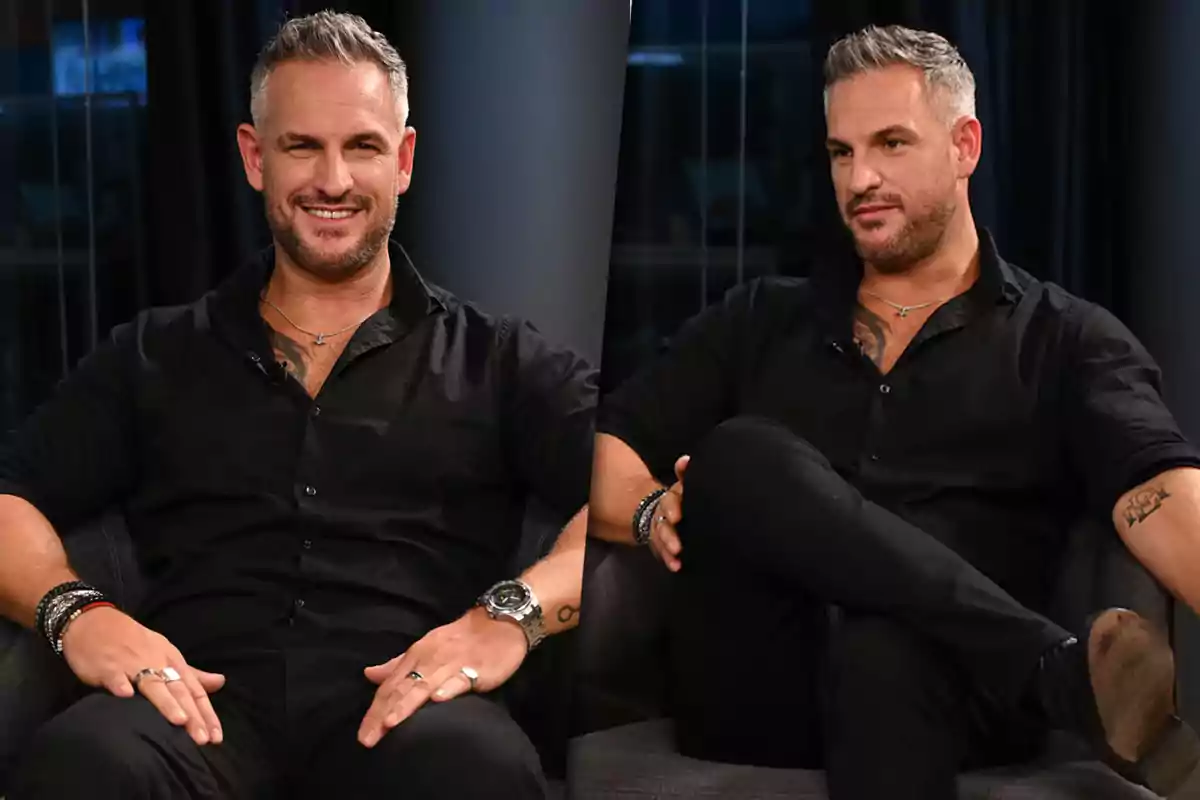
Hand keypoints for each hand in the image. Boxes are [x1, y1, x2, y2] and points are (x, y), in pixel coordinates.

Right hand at [61, 606, 224, 745]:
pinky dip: (120, 685)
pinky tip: (126, 696)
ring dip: (166, 702)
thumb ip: (191, 673)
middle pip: (179, 691)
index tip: (217, 737)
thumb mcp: (166, 653)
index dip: (207, 713)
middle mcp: (157, 662)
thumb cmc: (133, 641)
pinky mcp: (107, 666)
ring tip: (180, 720)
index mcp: (172, 661)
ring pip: (153, 684)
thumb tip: (220, 682)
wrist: (94, 622)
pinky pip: (115, 676)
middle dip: (192, 715)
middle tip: (203, 738)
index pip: (194, 690)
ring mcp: (132, 664)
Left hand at [357, 606, 528, 746]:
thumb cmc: (459, 639)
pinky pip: (460, 679)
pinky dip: (449, 688)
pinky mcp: (476, 668)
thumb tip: (369, 674)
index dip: (374, 710)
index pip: (390, 686)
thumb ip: (398, 664)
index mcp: (416, 656)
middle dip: (383, 714)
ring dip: (407, 703)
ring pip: (425, 685)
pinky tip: (438, 699)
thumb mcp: (425, 648)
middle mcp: (429, 660)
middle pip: (402, 689)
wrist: (498, 622)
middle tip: (368, 739)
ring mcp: (452, 664)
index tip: (363, 735)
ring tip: (392, 722)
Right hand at [649, 455, 688, 571]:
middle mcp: (663, 513)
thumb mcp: (683, 486)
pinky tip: (676, 566)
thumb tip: (686, 460)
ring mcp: (660, 529)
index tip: (678, 517)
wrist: (662, 512)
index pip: (670, 500)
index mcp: (671, 499)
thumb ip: (684, 473)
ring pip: (662, 537)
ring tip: (676, 553)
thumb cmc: (679, 499)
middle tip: (677, 543)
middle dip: (669, 532)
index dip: (672, 507)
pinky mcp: (661, 544)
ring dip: (668, 545)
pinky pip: (663, 551)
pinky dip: (669, 559)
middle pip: (663, 522)